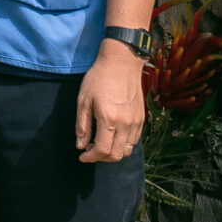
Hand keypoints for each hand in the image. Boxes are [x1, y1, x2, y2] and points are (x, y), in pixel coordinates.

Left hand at [76, 42, 145, 162]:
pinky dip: (123, 145)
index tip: (82, 156)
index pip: (102, 150)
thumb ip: (82, 125)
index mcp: (109, 120)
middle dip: (101, 158)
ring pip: (127, 150)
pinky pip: (133, 141)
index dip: (91, 157)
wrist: (121, 63)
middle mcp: (125, 125)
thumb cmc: (98, 79)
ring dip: (113, 153)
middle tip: (89, 151)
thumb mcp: (83, 100)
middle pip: (116, 155)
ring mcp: (136, 123)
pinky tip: (112, 136)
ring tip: (100, 144)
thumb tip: (80, 145)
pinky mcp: (141, 119)